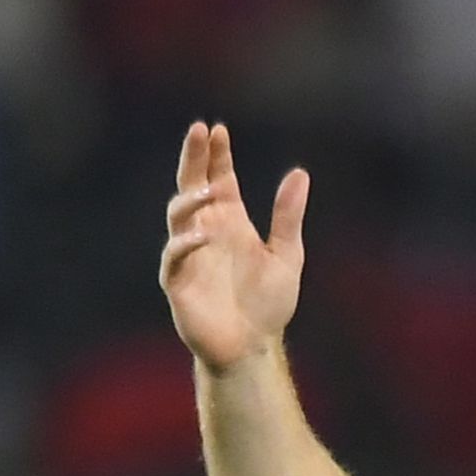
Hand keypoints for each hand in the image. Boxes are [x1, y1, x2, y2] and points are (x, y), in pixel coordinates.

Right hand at [160, 122, 306, 374]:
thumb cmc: (267, 303)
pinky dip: (186, 244)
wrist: (253, 346)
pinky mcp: (178, 280)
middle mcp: (205, 231)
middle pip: (192, 185)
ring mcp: (188, 253)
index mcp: (229, 222)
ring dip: (192, 199)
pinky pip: (175, 256)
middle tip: (199, 131)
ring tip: (211, 188)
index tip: (218, 129)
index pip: (218, 178)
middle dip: (194, 158)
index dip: (216, 154)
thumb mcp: (287, 254)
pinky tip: (202, 235)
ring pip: (179, 216)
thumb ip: (288, 216)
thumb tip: (300, 173)